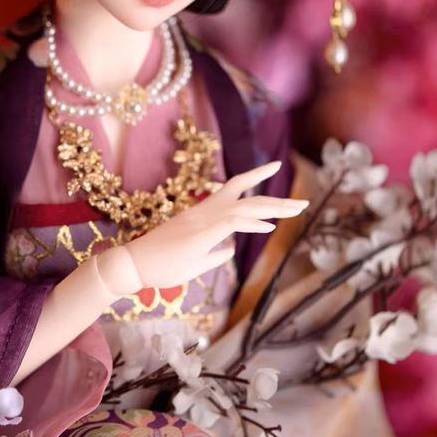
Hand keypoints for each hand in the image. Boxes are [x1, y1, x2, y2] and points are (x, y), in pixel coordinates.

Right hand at [95, 159, 308, 296]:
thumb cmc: (160, 266)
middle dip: (276, 198)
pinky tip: (269, 226)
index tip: (275, 169)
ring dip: (272, 208)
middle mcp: (205, 212)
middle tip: (303, 201)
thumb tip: (231, 250)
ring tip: (297, 209)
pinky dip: (251, 223)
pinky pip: (231, 222)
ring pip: (244, 206)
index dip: (255, 178)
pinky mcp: (199, 233)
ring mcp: (202, 221)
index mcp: (204, 216)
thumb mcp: (194, 263)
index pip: (233, 190)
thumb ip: (215, 255)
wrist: (133, 267)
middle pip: (245, 194)